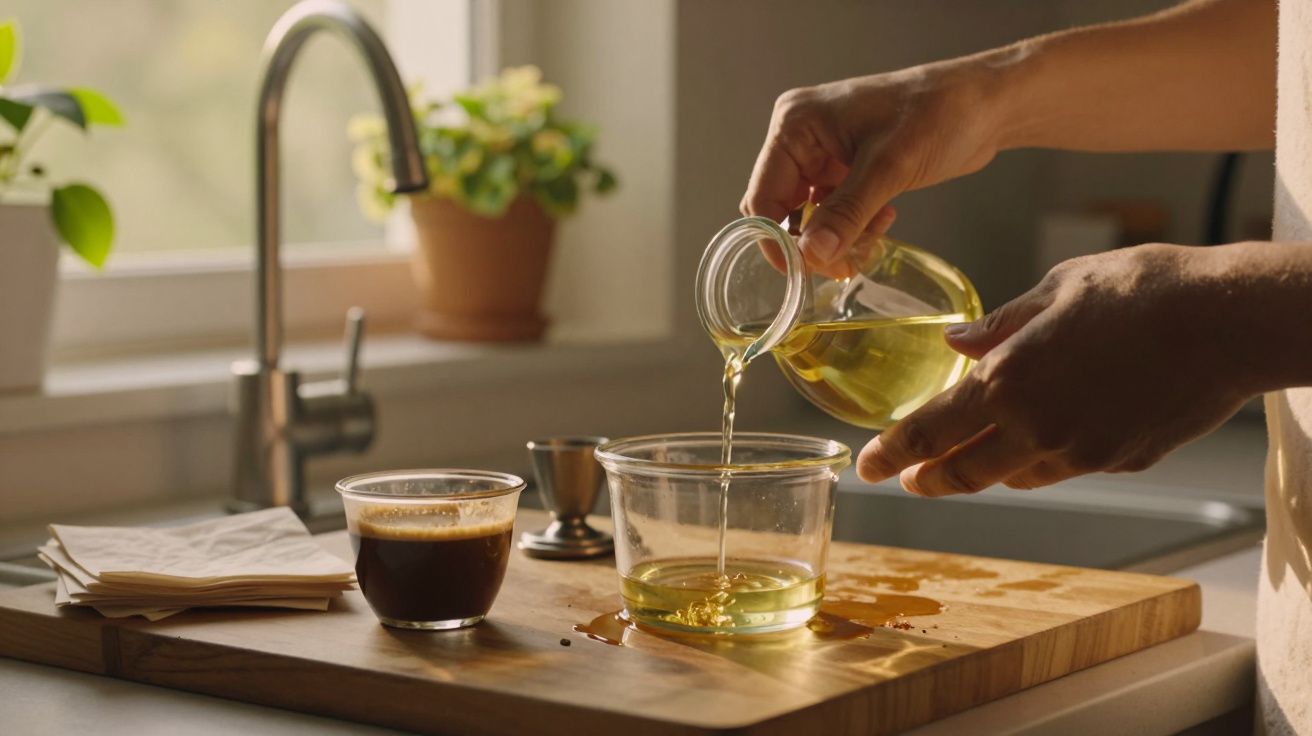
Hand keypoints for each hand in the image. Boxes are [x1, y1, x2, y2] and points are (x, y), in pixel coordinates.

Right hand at [741, 61, 1005, 276]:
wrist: (986, 105)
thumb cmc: (938, 114)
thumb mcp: (888, 168)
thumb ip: (846, 214)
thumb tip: (812, 256)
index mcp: (797, 125)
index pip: (763, 195)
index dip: (777, 238)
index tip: (801, 273)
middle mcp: (802, 138)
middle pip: (781, 209)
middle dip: (809, 242)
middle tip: (841, 265)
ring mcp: (824, 154)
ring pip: (809, 216)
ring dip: (835, 238)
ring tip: (870, 243)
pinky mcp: (847, 169)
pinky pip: (834, 212)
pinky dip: (853, 227)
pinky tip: (884, 221)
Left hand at [855, 245, 1257, 494]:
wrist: (1229, 321)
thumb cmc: (1142, 289)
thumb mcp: (1057, 289)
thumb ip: (998, 324)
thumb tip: (955, 343)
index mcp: (1007, 381)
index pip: (929, 431)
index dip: (891, 454)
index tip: (867, 468)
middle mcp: (1037, 428)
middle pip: (963, 472)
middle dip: (928, 479)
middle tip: (908, 480)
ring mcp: (1080, 452)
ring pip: (1013, 477)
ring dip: (984, 471)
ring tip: (966, 461)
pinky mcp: (1119, 462)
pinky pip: (1062, 469)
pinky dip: (1038, 461)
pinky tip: (1037, 443)